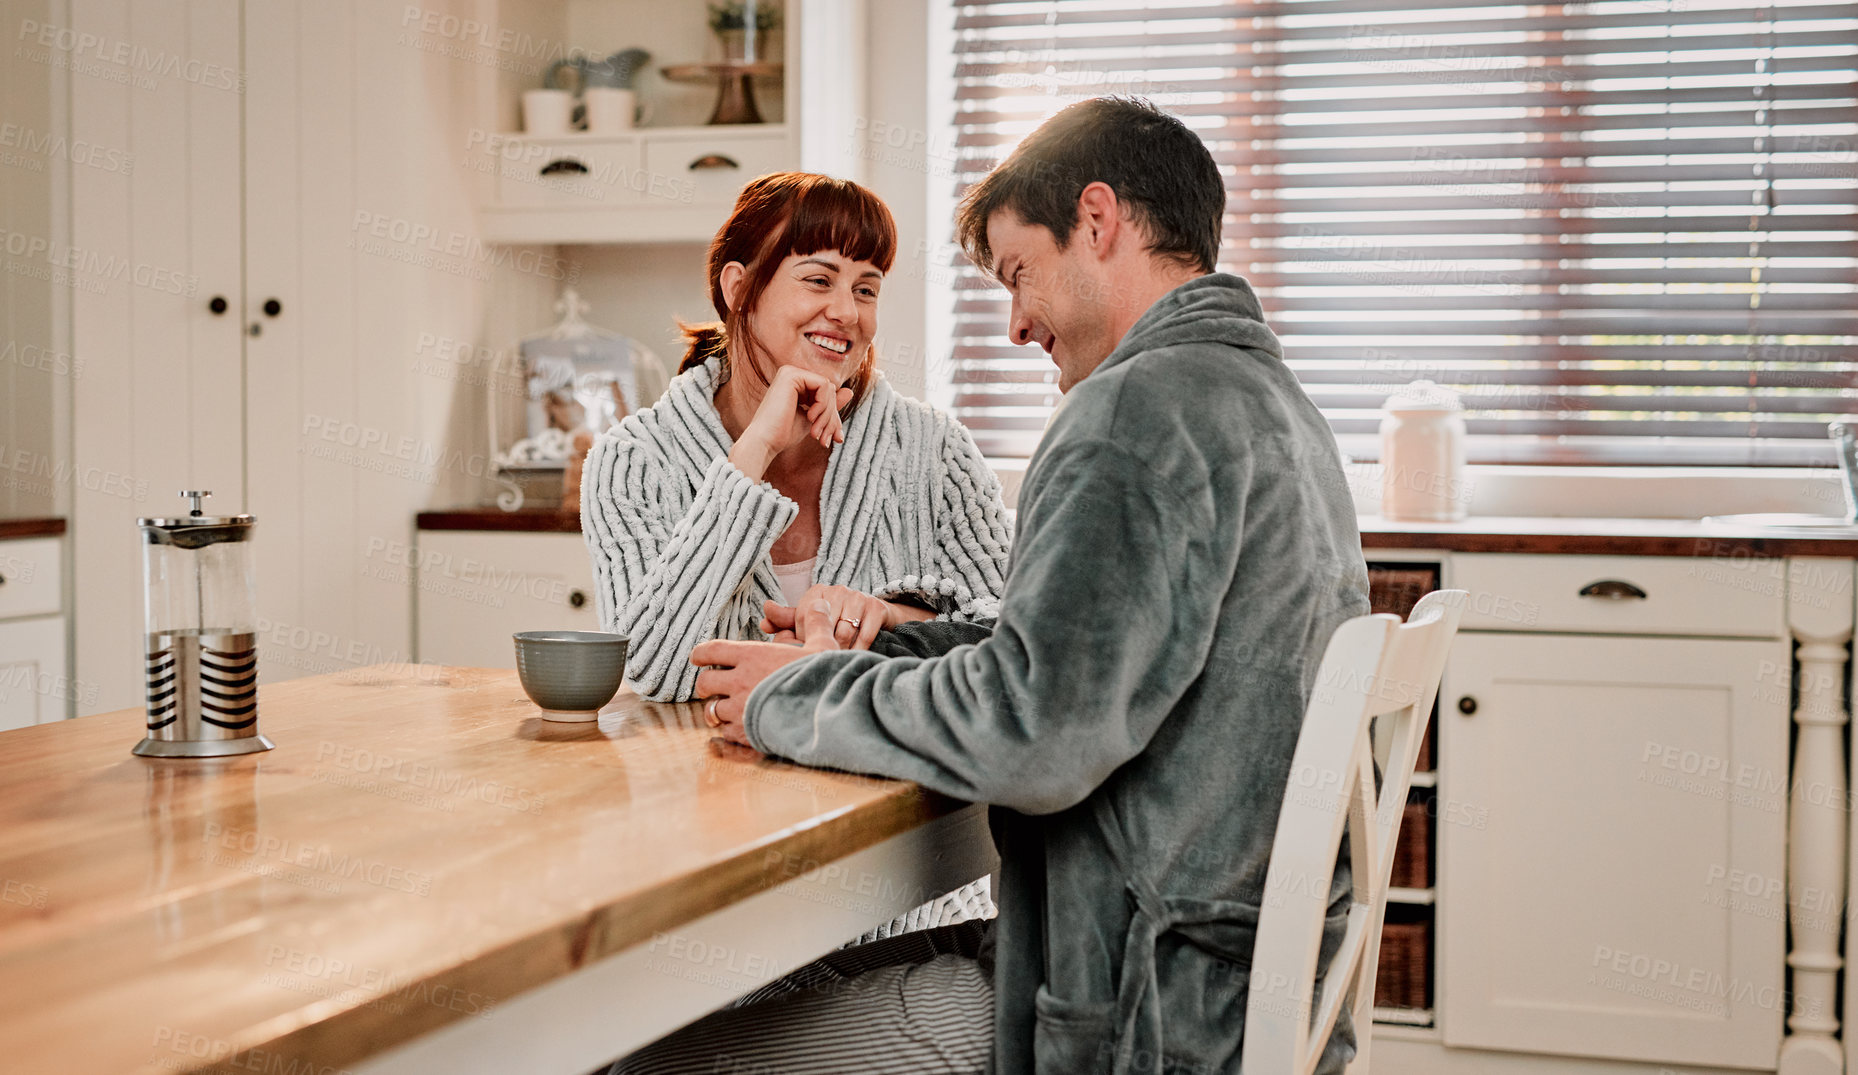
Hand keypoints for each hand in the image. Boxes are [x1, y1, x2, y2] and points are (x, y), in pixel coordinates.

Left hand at [693, 601, 842, 745]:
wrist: (824, 715)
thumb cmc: (821, 678)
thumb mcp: (822, 646)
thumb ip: (816, 624)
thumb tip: (819, 603)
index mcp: (753, 656)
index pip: (712, 650)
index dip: (700, 654)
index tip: (697, 657)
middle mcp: (740, 681)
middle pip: (705, 682)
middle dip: (705, 685)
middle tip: (710, 687)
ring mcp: (740, 709)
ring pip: (711, 710)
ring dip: (716, 709)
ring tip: (723, 710)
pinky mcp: (746, 732)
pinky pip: (727, 732)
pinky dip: (731, 730)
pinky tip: (741, 728)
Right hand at [729, 365, 853, 479]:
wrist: (765, 442)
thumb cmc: (784, 434)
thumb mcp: (813, 419)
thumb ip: (829, 405)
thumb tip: (850, 391)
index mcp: (795, 382)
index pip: (827, 393)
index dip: (834, 416)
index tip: (835, 438)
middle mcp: (792, 374)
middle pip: (830, 390)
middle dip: (832, 417)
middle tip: (827, 438)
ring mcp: (790, 372)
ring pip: (829, 388)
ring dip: (828, 414)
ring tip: (816, 433)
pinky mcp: (791, 375)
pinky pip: (823, 385)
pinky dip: (823, 405)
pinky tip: (810, 417)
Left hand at [760, 585, 930, 650]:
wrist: (879, 618)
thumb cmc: (839, 623)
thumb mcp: (812, 622)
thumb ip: (787, 622)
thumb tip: (762, 623)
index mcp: (817, 592)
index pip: (802, 618)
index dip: (804, 639)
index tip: (808, 651)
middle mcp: (837, 590)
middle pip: (824, 628)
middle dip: (824, 648)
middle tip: (824, 661)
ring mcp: (858, 597)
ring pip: (844, 633)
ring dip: (842, 651)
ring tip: (839, 661)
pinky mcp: (876, 607)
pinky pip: (864, 635)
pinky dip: (859, 650)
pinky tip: (855, 658)